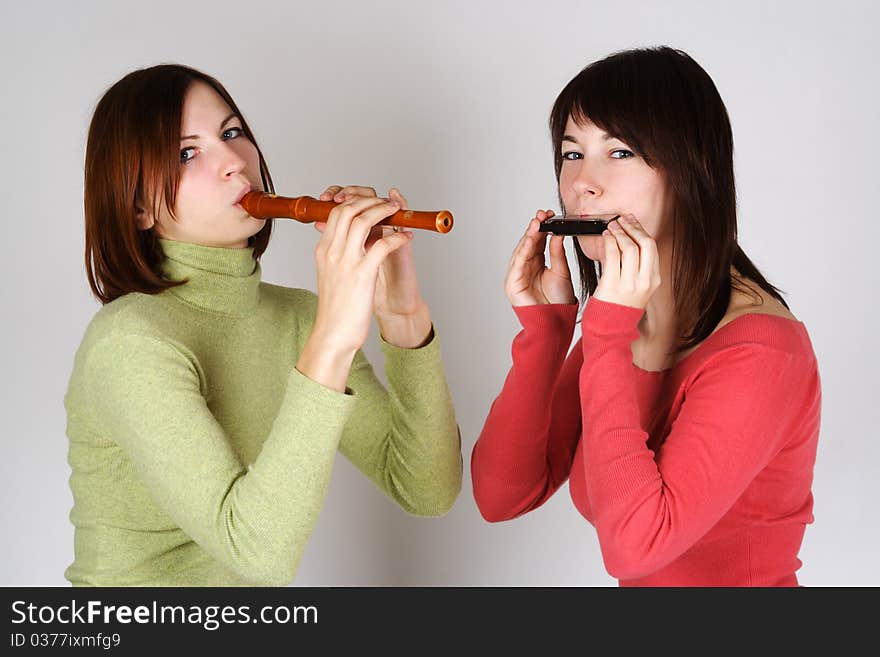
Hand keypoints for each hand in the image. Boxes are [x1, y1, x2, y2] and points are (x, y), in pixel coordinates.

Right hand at [317, 185, 430, 347]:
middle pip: (348, 209)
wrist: (333, 335)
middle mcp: (332, 251)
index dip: (354, 200)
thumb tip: (345, 240)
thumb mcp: (330, 274)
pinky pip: (382, 245)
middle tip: (386, 202)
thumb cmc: (335, 308)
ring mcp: (346, 261)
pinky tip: (406, 238)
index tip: (371, 202)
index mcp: (324, 250)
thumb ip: (335, 254)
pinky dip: (397, 237)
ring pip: (363, 220)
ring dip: (383, 210)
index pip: (335, 212)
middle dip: (370, 199)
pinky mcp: (362, 274)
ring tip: (396, 211)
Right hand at [504, 210, 576, 306]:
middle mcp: (525, 268)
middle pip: (528, 244)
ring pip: (522, 251)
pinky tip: (531, 240)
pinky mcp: (512, 284)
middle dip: (535, 228)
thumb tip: (557, 233)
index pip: (538, 241)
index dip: (543, 228)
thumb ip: (557, 252)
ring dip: (529, 236)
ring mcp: (517, 275)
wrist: (556, 322)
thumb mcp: (561, 271)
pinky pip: (517, 264)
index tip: (550, 215)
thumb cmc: (559, 302)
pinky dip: (523, 251)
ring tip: (537, 223)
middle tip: (543, 215)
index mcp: (537, 264)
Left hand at [592, 215, 660, 308]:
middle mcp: (645, 281)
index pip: (651, 247)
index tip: (631, 221)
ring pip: (629, 247)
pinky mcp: (613, 284)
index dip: (641, 230)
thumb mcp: (636, 288)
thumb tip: (629, 240)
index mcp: (653, 280)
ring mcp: (630, 283)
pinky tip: (605, 237)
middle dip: (632, 227)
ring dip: (619, 232)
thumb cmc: (619, 308)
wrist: (609, 329)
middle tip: (621, 219)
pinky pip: (613, 255)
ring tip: (611, 226)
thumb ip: (637, 268)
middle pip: (645, 243)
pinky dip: (609, 242)